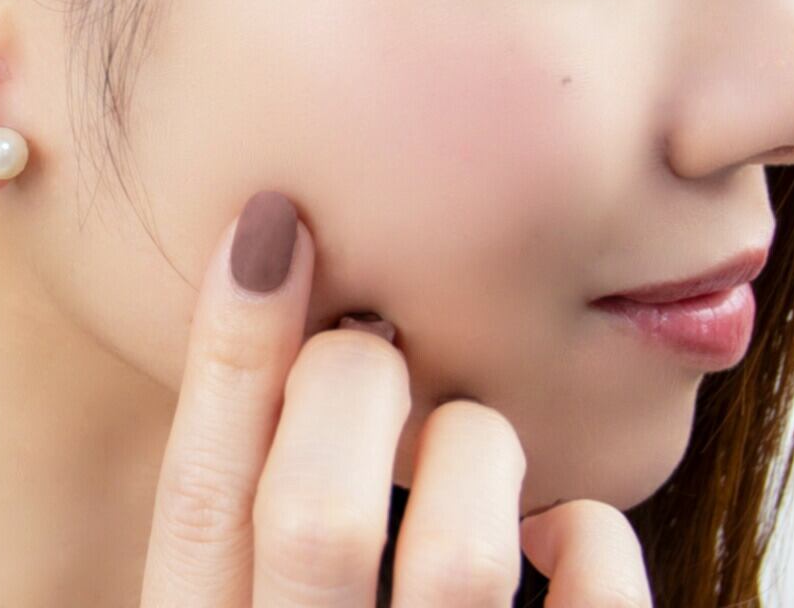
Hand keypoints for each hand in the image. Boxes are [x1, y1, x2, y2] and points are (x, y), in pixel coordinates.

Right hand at [139, 190, 653, 605]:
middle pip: (315, 513)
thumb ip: (252, 526)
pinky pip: (595, 602)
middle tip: (371, 337)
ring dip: (473, 448)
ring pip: (462, 551)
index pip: (199, 501)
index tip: (268, 223)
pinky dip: (592, 537)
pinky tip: (566, 532)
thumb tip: (292, 346)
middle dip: (349, 380)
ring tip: (464, 440)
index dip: (227, 353)